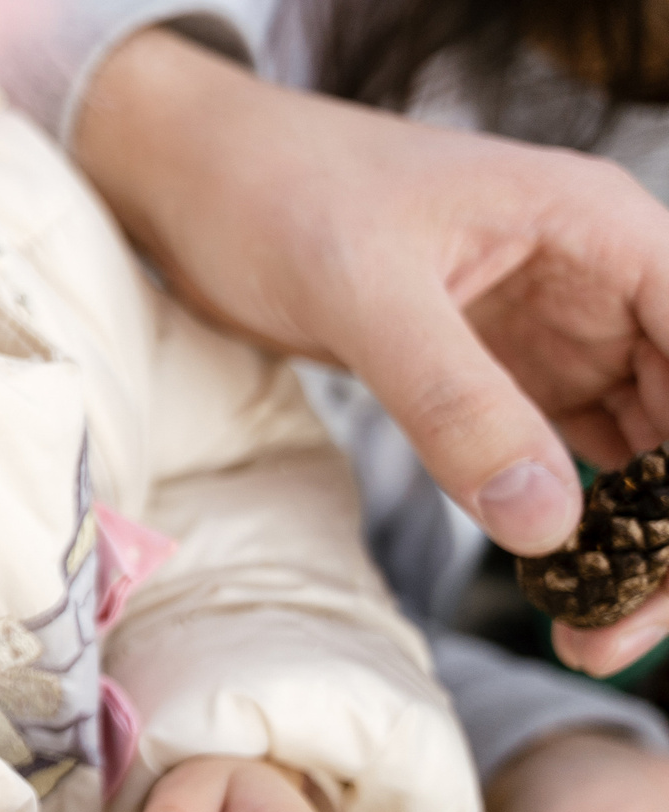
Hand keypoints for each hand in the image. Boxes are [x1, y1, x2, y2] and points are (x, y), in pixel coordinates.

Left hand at [76, 30, 668, 593]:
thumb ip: (453, 402)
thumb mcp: (361, 291)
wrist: (189, 174)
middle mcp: (602, 282)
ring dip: (635, 545)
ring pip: (646, 454)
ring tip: (594, 636)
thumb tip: (547, 524)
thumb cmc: (273, 190)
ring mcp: (558, 333)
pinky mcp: (500, 376)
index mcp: (602, 230)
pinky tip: (558, 590)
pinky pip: (570, 461)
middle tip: (623, 631)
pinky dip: (575, 527)